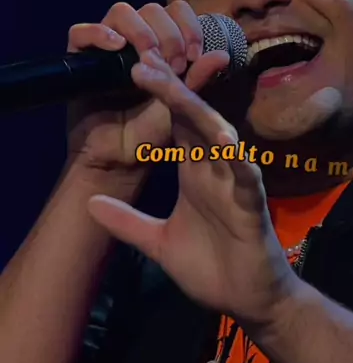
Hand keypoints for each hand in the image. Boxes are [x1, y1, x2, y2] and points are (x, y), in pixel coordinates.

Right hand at [66, 1, 229, 171]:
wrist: (121, 157)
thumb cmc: (152, 130)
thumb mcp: (181, 104)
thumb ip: (199, 79)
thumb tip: (222, 55)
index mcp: (162, 43)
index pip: (176, 11)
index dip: (188, 26)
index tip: (195, 55)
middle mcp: (134, 39)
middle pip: (152, 8)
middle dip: (169, 33)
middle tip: (175, 64)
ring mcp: (106, 47)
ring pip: (121, 11)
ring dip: (141, 30)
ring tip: (148, 58)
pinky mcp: (80, 59)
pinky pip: (80, 31)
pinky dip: (99, 33)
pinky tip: (117, 47)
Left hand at [87, 50, 296, 325]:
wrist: (249, 302)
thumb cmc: (212, 268)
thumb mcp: (158, 244)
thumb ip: (127, 223)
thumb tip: (89, 203)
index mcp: (194, 173)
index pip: (175, 125)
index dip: (157, 97)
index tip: (132, 68)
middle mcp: (215, 171)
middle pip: (194, 121)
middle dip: (171, 90)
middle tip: (144, 60)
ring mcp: (236, 185)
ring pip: (221, 139)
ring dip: (201, 113)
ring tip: (176, 87)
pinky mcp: (254, 207)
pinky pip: (247, 178)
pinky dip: (238, 160)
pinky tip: (226, 140)